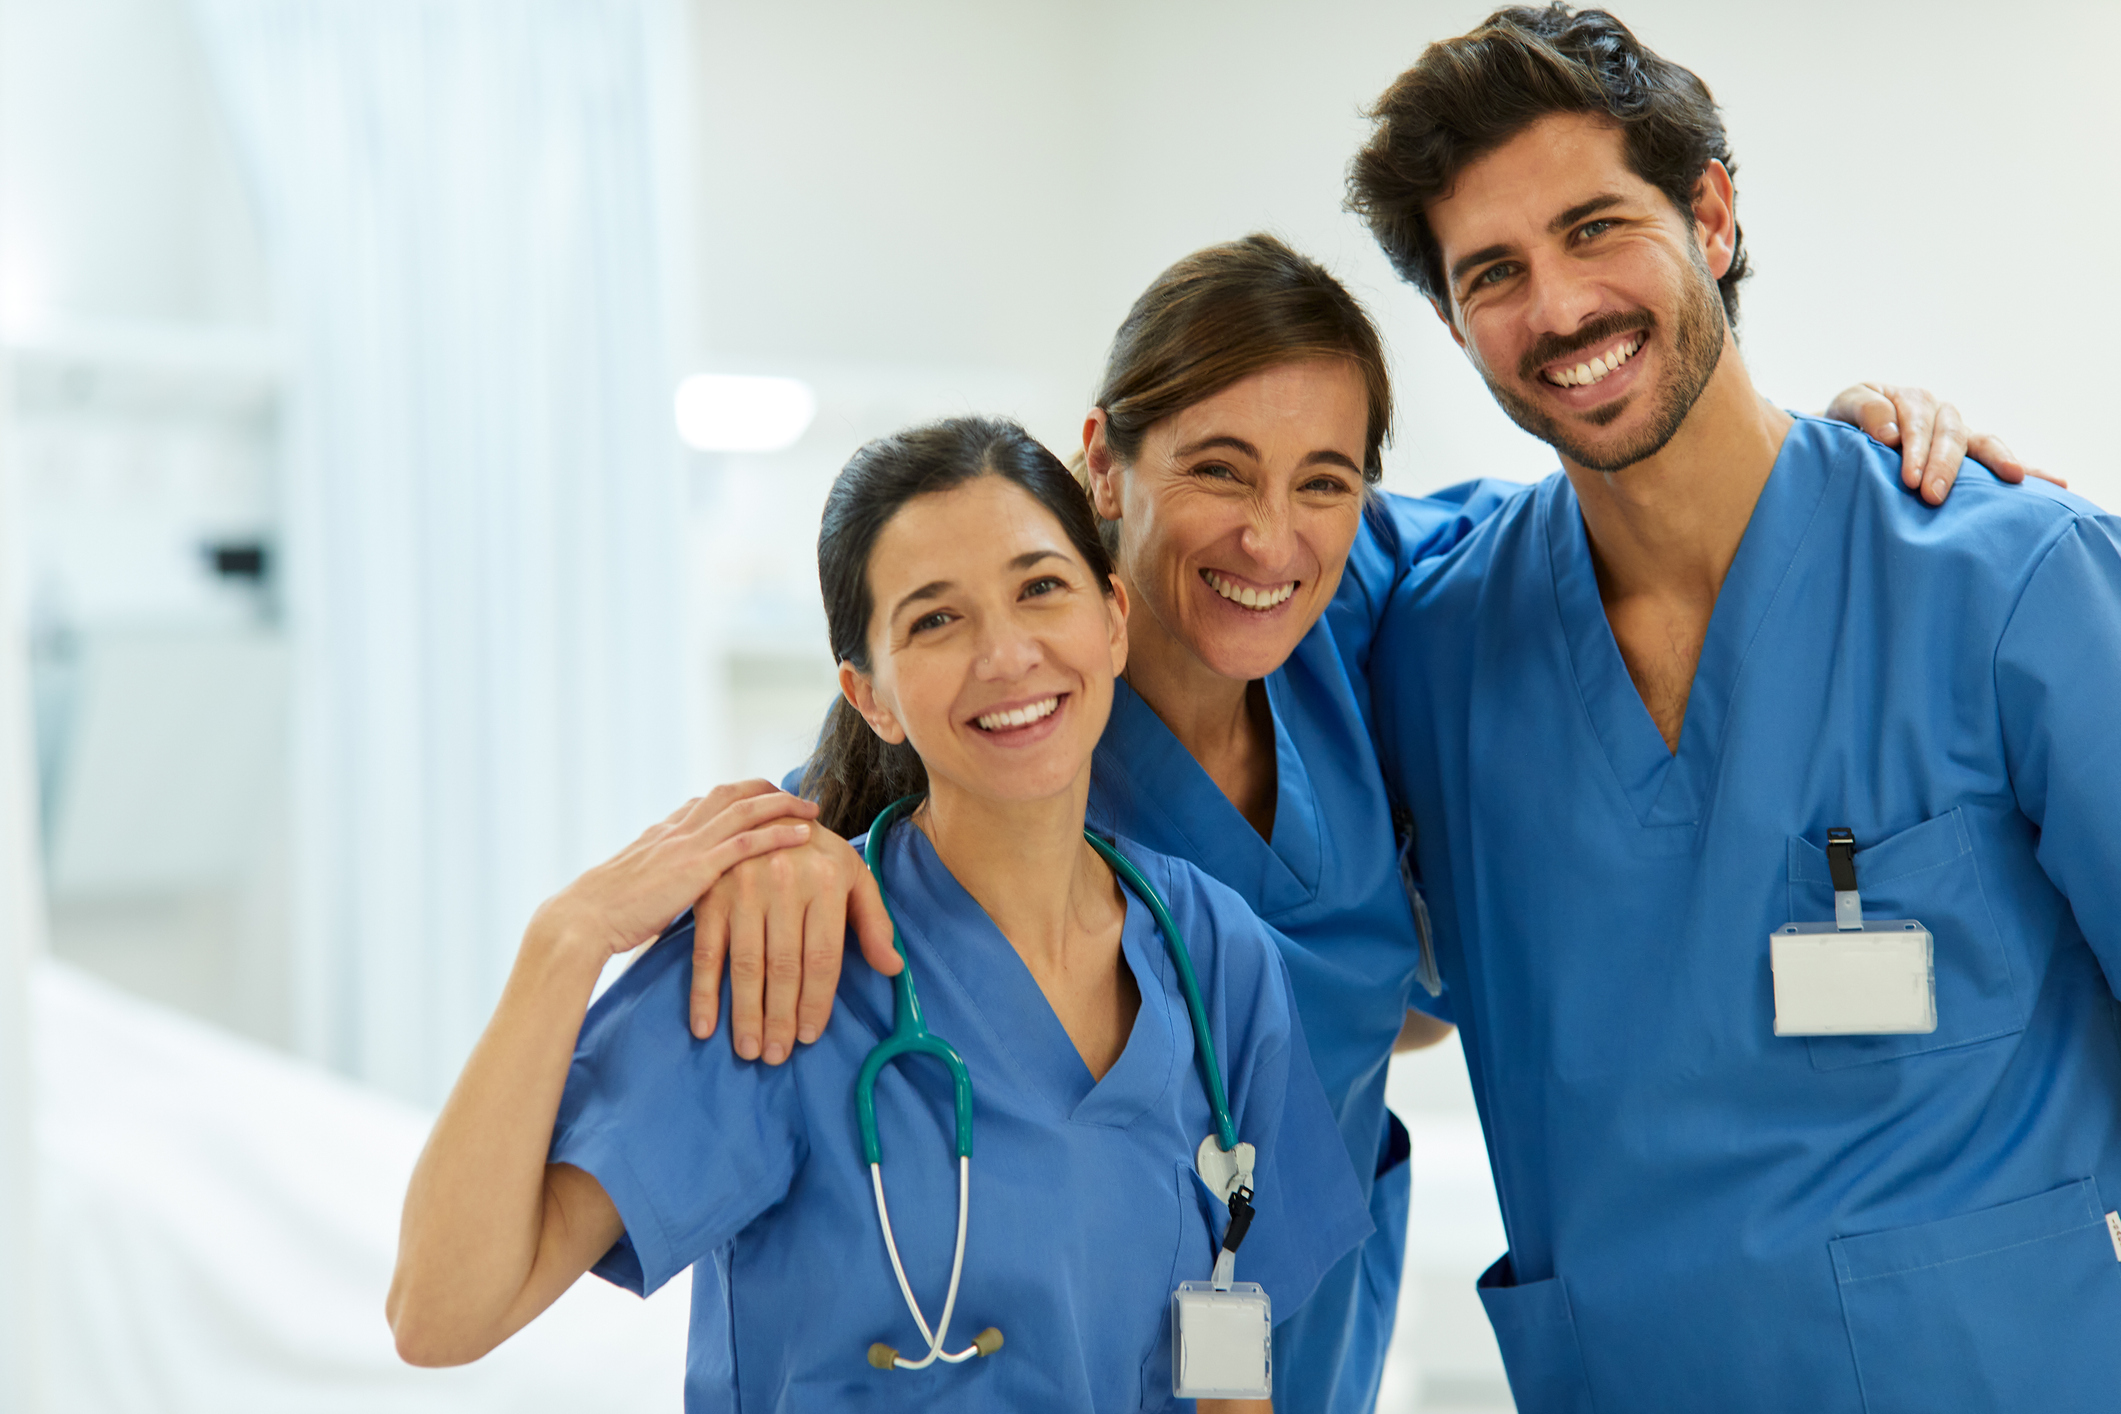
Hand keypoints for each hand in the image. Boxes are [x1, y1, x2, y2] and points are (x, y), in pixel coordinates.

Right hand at [524, 781, 818, 967]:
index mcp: (661, 833)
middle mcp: (676, 829)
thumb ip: (658, 883)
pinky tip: (804, 834)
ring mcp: (686, 845)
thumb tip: (672, 895)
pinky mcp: (695, 868)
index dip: (737, 797)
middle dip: (766, 790)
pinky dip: (779, 834)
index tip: (760, 798)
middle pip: (730, 794)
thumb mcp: (634, 889)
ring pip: (745, 809)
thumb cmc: (603, 916)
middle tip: (794, 795)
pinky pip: (747, 842)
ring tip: (812, 808)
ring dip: (782, 805)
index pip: (705, 802)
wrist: (581, 920)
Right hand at [689, 813, 900, 1062]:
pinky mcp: (711, 894)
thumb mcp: (855, 876)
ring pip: (746, 964)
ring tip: (750, 1049)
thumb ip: (875, 923)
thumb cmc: (817, 852)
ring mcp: (744, 888)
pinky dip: (703, 992)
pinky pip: (706, 951)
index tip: (809, 1036)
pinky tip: (705, 1026)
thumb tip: (893, 968)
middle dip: (780, 1018)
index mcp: (827, 881)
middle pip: (785, 967)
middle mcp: (786, 883)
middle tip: (776, 1056)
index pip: (823, 957)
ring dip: (746, 1013)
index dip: (816, 1003)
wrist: (765, 810)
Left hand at [1825, 383, 2066, 505]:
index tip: (1909, 478)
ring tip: (2013, 479)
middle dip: (1944, 464)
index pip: (1917, 421)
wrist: (1844, 439)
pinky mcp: (1968, 454)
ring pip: (1980, 441)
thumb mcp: (1844, 408)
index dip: (1915, 447)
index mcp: (1909, 400)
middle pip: (1950, 433)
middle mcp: (1939, 413)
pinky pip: (1998, 458)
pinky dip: (2028, 468)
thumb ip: (1864, 411)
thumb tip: (1889, 433)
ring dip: (1993, 460)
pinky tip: (2055, 483)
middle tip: (1932, 495)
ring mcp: (1957, 433)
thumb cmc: (1842, 425)